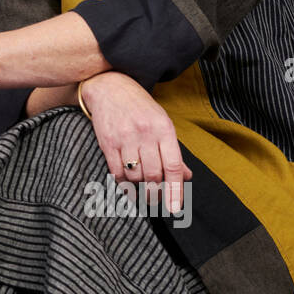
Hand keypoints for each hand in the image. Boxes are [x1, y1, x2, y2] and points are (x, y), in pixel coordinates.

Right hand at [80, 71, 191, 212]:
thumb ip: (173, 151)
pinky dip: (123, 183)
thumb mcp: (162, 122)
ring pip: (135, 176)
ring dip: (139, 187)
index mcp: (163, 128)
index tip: (175, 208)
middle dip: (156, 193)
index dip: (175, 190)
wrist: (109, 86)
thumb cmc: (139, 106)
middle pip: (154, 175)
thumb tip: (186, 176)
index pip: (173, 166)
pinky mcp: (107, 142)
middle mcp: (145, 134)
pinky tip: (127, 184)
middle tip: (156, 199)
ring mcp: (125, 138)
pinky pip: (117, 172)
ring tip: (141, 187)